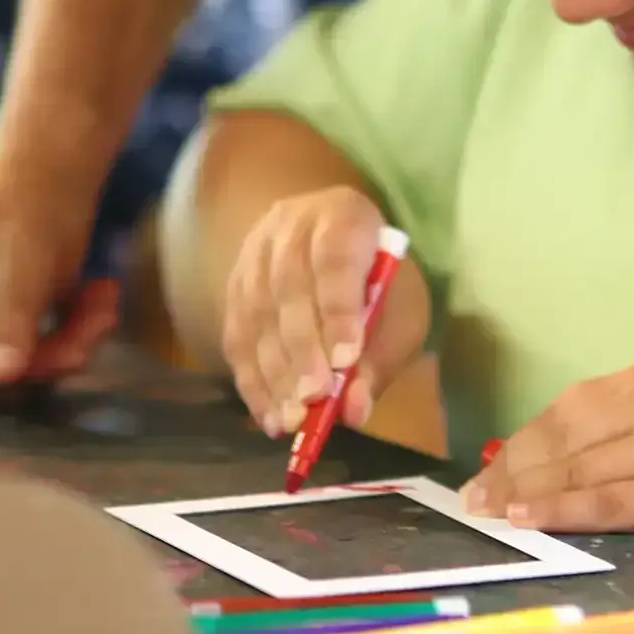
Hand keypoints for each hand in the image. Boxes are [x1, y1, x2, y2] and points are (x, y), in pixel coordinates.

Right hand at [0, 159, 118, 387]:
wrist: (44, 173)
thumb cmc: (30, 205)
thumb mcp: (23, 260)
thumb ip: (5, 317)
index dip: (31, 366)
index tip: (85, 344)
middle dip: (56, 348)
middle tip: (104, 311)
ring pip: (15, 367)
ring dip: (68, 338)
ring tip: (102, 297)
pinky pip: (21, 355)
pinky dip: (63, 332)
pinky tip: (90, 300)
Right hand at [222, 186, 429, 438]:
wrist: (338, 247)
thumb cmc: (379, 279)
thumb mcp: (400, 309)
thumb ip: (380, 356)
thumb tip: (354, 411)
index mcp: (342, 214)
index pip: (334, 257)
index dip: (337, 308)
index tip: (345, 359)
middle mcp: (289, 226)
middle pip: (288, 286)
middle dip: (302, 349)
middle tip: (314, 398)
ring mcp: (253, 254)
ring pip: (255, 314)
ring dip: (273, 372)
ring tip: (292, 419)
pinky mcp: (233, 288)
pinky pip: (235, 337)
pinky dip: (251, 381)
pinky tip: (269, 416)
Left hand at [461, 363, 633, 565]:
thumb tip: (570, 475)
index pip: (568, 408)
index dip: (523, 441)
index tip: (492, 469)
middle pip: (561, 436)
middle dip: (511, 469)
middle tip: (471, 499)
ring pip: (575, 469)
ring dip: (523, 494)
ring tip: (486, 516)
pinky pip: (605, 502)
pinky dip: (559, 513)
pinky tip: (527, 523)